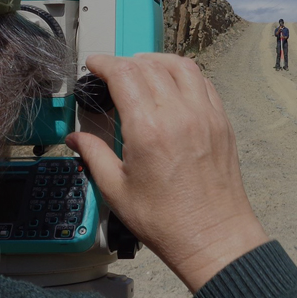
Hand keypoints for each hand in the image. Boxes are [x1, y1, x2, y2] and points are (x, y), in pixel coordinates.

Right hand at [66, 53, 268, 291]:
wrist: (212, 236)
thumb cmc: (166, 220)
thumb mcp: (117, 190)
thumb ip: (94, 155)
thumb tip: (74, 139)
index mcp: (149, 129)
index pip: (124, 74)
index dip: (104, 62)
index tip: (94, 63)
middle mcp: (179, 114)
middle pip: (149, 65)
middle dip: (125, 62)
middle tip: (112, 72)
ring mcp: (205, 114)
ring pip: (180, 65)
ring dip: (156, 61)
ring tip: (141, 69)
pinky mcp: (221, 121)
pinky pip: (203, 82)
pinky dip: (184, 73)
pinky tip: (172, 83)